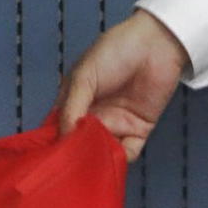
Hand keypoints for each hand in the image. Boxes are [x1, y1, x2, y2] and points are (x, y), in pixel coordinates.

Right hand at [55, 10, 190, 160]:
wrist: (156, 44)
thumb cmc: (116, 50)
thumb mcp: (84, 76)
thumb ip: (71, 108)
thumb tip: (63, 137)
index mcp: (75, 100)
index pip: (59, 126)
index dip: (55, 141)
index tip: (51, 155)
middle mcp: (94, 115)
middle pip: (79, 143)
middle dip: (76, 155)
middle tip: (72, 164)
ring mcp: (116, 123)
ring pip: (101, 152)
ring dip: (97, 159)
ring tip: (93, 160)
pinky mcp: (138, 130)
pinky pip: (127, 152)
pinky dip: (120, 158)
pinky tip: (114, 156)